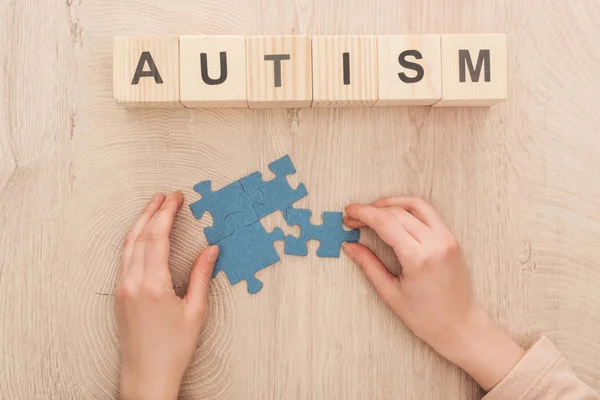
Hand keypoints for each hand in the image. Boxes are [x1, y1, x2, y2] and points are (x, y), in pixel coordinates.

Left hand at [115, 192, 218, 399]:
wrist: (146, 375)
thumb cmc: (174, 348)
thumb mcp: (195, 311)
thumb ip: (201, 276)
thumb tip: (211, 250)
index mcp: (154, 284)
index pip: (158, 237)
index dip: (167, 213)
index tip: (177, 198)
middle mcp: (133, 282)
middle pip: (140, 235)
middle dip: (153, 211)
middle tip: (166, 196)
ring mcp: (122, 288)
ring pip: (128, 245)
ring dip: (140, 222)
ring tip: (153, 207)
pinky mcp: (119, 295)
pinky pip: (123, 258)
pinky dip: (133, 239)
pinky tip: (142, 235)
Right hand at [343, 197, 524, 390]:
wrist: (460, 325)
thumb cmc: (426, 317)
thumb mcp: (390, 293)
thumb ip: (369, 265)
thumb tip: (350, 246)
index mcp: (418, 258)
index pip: (386, 222)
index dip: (363, 213)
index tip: (348, 212)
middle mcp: (435, 243)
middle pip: (397, 211)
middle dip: (372, 210)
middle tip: (353, 217)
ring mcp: (446, 238)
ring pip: (415, 204)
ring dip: (391, 203)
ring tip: (372, 211)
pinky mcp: (451, 238)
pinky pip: (428, 213)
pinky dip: (407, 208)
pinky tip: (393, 215)